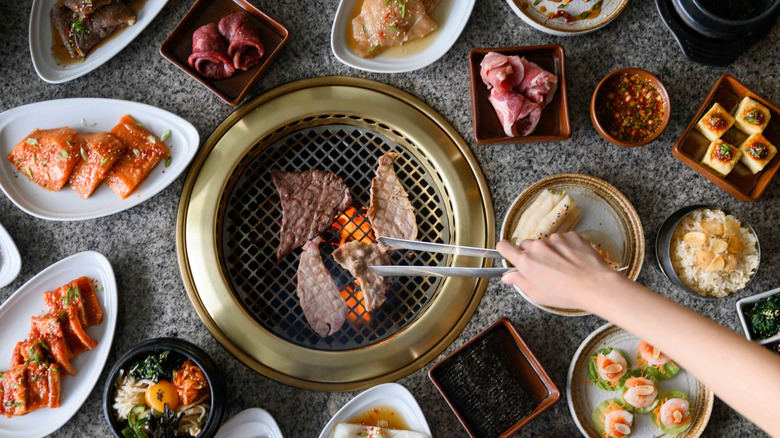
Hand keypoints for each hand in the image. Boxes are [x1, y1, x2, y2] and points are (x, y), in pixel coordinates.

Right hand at [496, 232, 624, 310]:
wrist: (595, 285)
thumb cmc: (565, 294)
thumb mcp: (537, 294)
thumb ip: (519, 282)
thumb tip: (508, 276)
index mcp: (526, 261)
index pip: (504, 247)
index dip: (504, 250)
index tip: (508, 253)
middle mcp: (537, 246)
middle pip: (526, 244)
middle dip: (531, 254)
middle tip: (543, 267)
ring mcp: (555, 239)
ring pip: (546, 242)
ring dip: (550, 251)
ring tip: (564, 266)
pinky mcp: (571, 235)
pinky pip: (563, 239)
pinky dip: (566, 247)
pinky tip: (574, 260)